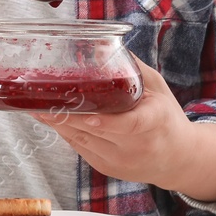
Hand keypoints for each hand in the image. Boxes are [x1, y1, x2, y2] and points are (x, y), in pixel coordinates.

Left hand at [32, 59, 215, 203]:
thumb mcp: (158, 89)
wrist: (179, 160)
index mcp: (154, 123)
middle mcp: (136, 146)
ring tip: (36, 106)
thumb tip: (103, 47)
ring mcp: (120, 161)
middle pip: (95, 132)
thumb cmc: (167, 118)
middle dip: (65, 115)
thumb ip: (132, 69)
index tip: (86, 114)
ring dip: (58, 123)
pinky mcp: (107, 168)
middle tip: (41, 99)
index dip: (105, 122)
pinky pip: (80, 148)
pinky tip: (51, 118)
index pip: (129, 125)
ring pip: (82, 141)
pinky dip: (66, 132)